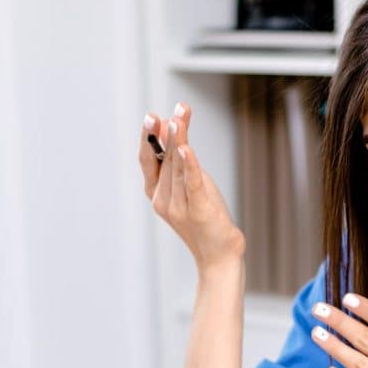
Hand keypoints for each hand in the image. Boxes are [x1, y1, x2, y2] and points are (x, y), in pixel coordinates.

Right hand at [139, 103, 244, 271]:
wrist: (218, 258)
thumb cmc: (206, 222)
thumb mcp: (192, 189)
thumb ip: (182, 166)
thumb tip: (177, 135)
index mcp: (157, 195)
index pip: (149, 161)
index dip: (149, 138)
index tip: (152, 117)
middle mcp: (163, 200)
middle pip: (165, 159)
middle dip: (168, 132)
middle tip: (175, 109)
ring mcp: (179, 207)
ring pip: (177, 167)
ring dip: (178, 140)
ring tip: (178, 118)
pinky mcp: (198, 211)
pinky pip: (192, 184)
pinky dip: (188, 165)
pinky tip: (187, 148)